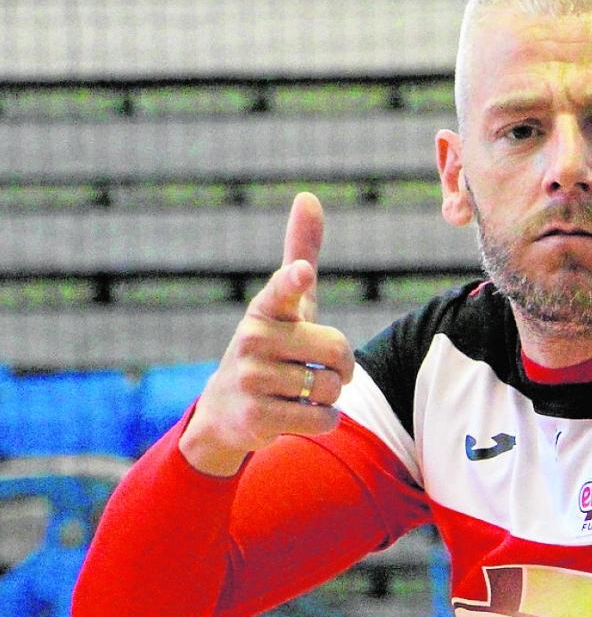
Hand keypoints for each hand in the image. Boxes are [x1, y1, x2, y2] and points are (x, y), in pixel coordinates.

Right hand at [179, 193, 354, 475]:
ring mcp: (252, 379)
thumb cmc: (269, 348)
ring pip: (331, 388)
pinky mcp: (256, 416)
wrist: (225, 412)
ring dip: (329, 396)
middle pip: (337, 350)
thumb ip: (300, 254)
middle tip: (315, 369)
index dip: (295, 281)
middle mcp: (254, 339)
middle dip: (342, 366)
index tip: (301, 273)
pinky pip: (323, 418)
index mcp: (266, 309)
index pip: (283, 291)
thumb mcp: (285, 305)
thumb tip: (308, 196)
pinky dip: (323, 420)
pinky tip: (296, 414)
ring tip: (298, 392)